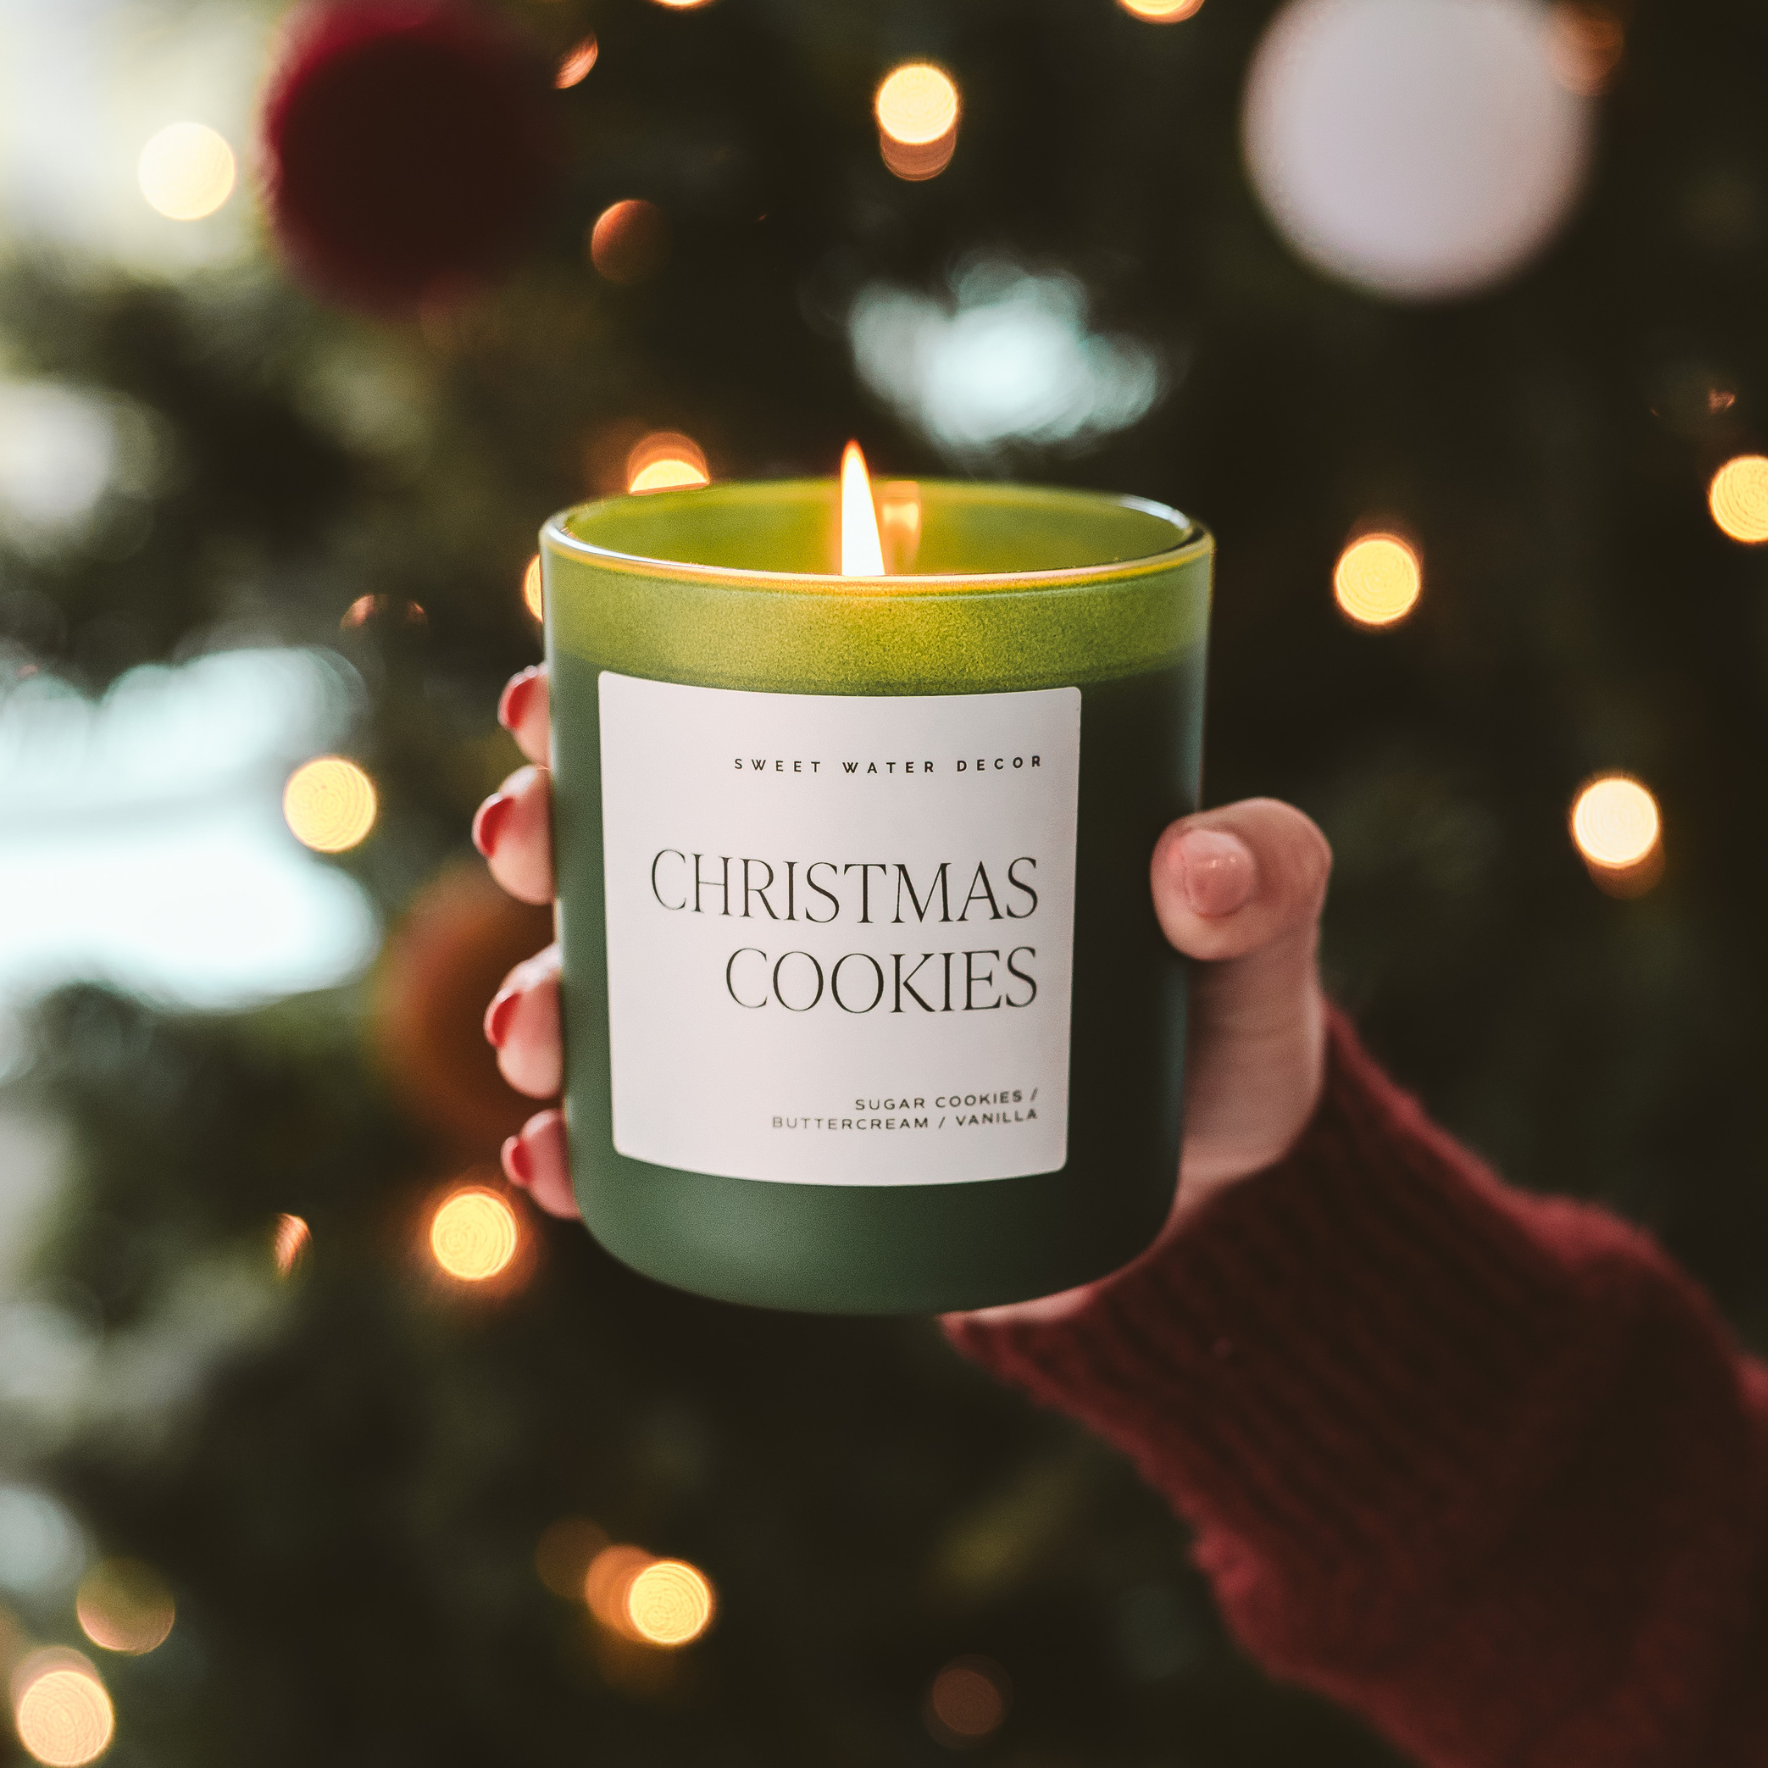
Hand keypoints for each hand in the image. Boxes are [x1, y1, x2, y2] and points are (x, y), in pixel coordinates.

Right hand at [475, 665, 1333, 1306]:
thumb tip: (1196, 865)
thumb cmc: (1222, 1048)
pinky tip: (550, 1166)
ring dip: (542, 996)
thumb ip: (1266, 883)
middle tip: (530, 840)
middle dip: (548, 829)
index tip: (548, 693)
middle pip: (645, 847)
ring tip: (536, 1033)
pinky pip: (659, 1153)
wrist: (1209, 1221)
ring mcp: (796, 1040)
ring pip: (623, 996)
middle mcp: (823, 916)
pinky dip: (587, 1156)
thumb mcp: (1256, 953)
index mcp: (903, 819)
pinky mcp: (794, 1158)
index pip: (745, 728)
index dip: (624, 699)